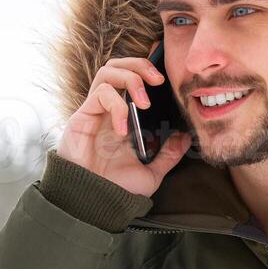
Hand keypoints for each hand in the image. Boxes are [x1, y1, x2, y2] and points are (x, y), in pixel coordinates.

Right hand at [54, 45, 192, 196]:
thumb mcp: (151, 173)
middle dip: (140, 65)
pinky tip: (123, 129)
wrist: (93, 203)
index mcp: (124, 118)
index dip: (147, 68)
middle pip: (119, 66)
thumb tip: (186, 138)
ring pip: (108, 72)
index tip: (167, 75)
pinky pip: (100, 94)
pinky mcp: (82, 117)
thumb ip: (168, 155)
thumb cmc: (116, 190)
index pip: (133, 79)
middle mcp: (108, 110)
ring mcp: (94, 112)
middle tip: (159, 80)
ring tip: (144, 102)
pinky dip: (116, 106)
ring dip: (130, 78)